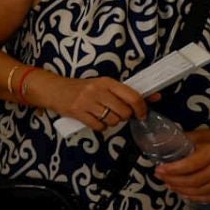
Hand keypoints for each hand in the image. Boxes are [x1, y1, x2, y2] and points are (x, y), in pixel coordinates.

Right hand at [27, 72, 152, 129]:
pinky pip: (99, 127)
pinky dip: (100, 127)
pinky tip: (94, 119)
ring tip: (102, 115)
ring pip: (112, 121)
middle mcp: (98, 90)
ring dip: (111, 122)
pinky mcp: (78, 112)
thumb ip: (127, 93)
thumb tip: (156, 97)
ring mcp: (87, 101)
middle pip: (124, 112)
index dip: (141, 109)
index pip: (133, 97)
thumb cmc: (82, 88)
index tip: (142, 114)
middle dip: (123, 117)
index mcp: (107, 82)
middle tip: (116, 113)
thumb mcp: (103, 86)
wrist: (54, 89)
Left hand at [156, 127, 209, 202]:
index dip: (172, 170)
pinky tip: (186, 194)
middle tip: (161, 178)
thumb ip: (184, 141)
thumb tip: (161, 143)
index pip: (189, 165)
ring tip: (171, 186)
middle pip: (194, 181)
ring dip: (183, 191)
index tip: (158, 170)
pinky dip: (197, 198)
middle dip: (174, 181)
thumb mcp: (202, 135)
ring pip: (202, 192)